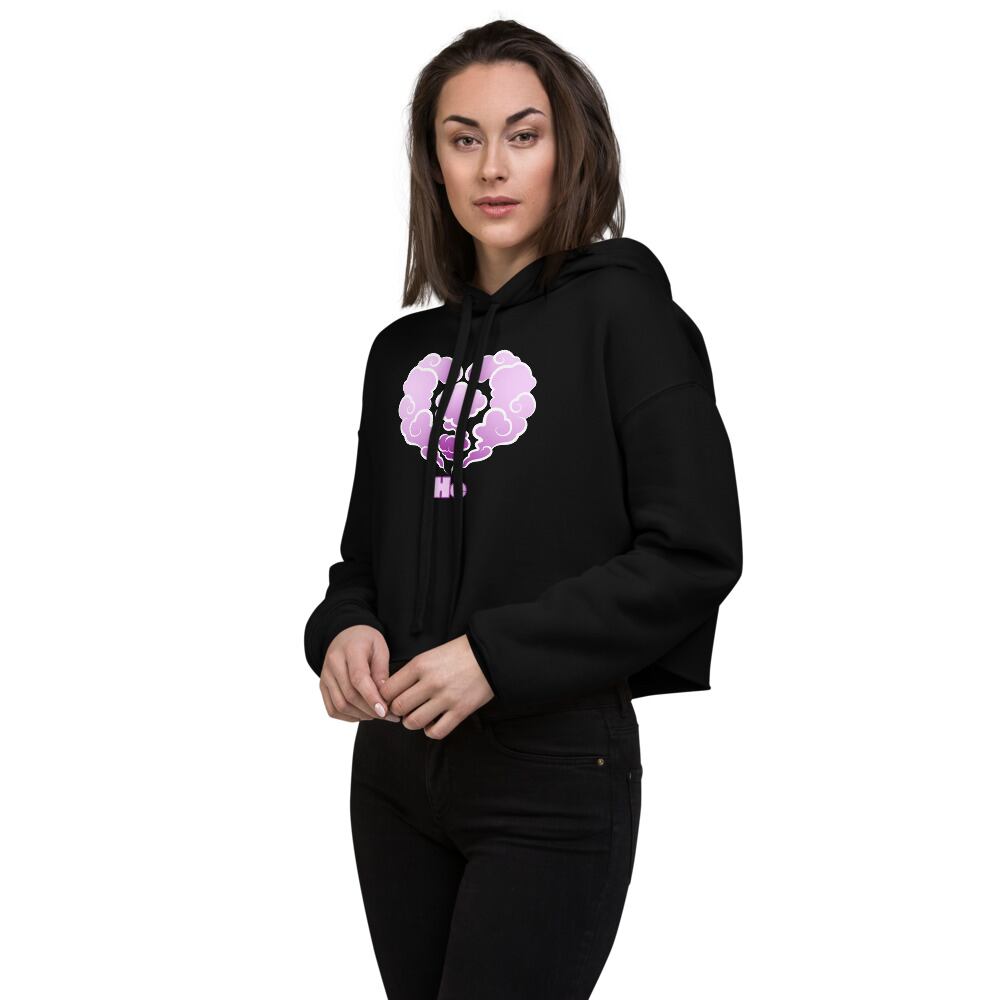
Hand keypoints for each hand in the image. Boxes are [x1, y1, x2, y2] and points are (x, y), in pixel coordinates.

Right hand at [319, 624, 401, 722]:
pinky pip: (332, 709)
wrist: (346, 636)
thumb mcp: (380, 648)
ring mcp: (325, 676)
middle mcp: (333, 663)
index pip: (358, 678)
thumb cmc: (366, 642)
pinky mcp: (323, 686)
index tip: (384, 711)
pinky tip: (363, 714)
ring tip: (377, 714)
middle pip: (349, 695)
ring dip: (361, 715)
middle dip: (370, 710)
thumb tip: (384, 696)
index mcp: (350, 650)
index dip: (371, 697)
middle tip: (388, 715)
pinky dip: (349, 717)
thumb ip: (382, 671)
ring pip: (340, 705)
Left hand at [376, 633, 494, 738]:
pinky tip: (433, 723)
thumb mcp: (430, 655)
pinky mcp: (460, 711)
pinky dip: (430, 731)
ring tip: (417, 716)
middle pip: (398, 707)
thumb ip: (411, 672)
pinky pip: (436, 732)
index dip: (385, 697)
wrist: (489, 655)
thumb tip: (392, 691)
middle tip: (403, 709)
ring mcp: (446, 698)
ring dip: (411, 722)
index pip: (388, 689)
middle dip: (396, 711)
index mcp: (420, 665)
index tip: (390, 699)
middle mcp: (430, 682)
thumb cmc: (458, 653)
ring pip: (413, 722)